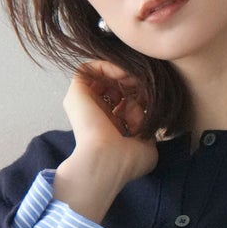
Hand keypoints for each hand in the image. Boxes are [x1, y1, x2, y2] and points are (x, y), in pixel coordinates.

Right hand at [62, 61, 159, 184]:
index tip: (150, 101)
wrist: (108, 161)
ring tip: (134, 79)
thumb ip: (147, 128)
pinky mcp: (76, 93)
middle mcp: (96, 115)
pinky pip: (89, 68)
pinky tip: (124, 74)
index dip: (139, 98)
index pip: (124, 104)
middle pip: (114, 87)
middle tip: (144, 86)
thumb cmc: (127, 161)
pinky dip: (107, 65)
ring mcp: (84, 103)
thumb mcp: (147, 145)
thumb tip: (145, 112)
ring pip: (101, 76)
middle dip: (131, 83)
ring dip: (120, 73)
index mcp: (110, 128)